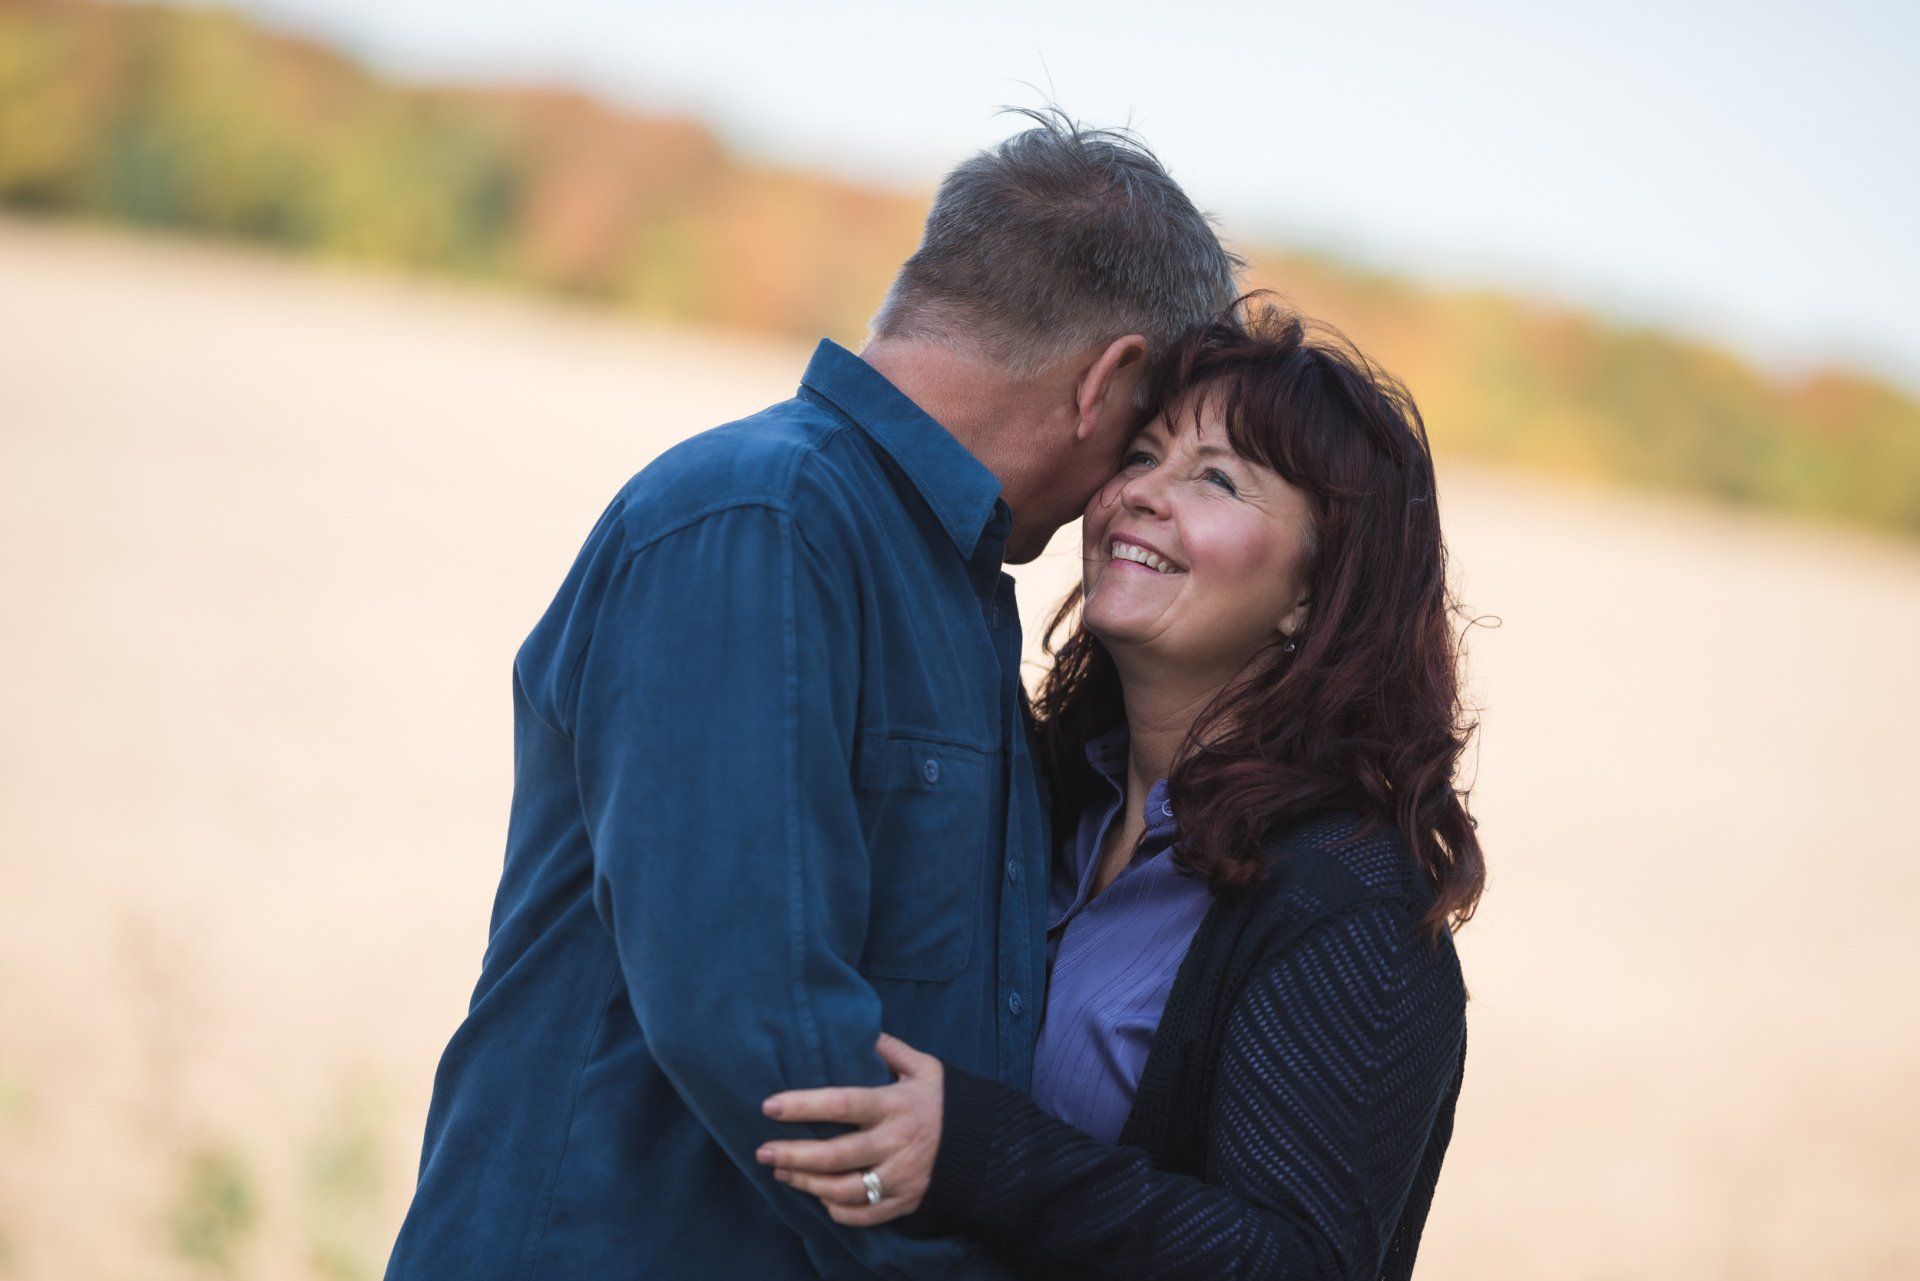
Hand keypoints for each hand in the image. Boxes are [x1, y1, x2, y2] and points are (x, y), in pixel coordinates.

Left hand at [756, 1032, 942, 1225]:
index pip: (843, 1104)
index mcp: (896, 1105)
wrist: (987, 1143)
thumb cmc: (946, 1099)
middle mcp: (897, 1143)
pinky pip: (865, 1214)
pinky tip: (820, 1198)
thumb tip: (856, 1025)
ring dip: (807, 1183)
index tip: (769, 1106)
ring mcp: (902, 1177)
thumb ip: (889, 1049)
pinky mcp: (907, 1201)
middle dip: (793, 1155)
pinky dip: (839, 1210)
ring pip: (844, 1190)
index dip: (804, 1106)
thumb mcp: (924, 1066)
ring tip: (783, 1173)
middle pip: (835, 1155)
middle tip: (762, 1151)